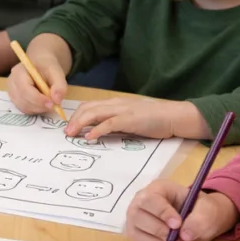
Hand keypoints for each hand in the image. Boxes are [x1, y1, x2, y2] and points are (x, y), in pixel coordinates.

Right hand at [7, 54, 67, 115]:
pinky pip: (24, 109)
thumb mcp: (57, 72)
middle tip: (54, 105)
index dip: (38, 99)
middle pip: (22, 100)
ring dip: (38, 109)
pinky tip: (42, 104)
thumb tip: (57, 100)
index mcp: (19, 72)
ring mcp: (11, 92)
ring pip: (23, 107)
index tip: (52, 103)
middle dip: (40, 106)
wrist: (40, 66)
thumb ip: (59, 85)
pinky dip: (35, 110)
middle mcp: (12, 83)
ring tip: (49, 103)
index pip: (24, 89)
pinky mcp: (15, 100)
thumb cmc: (47, 68)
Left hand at [65, 98, 195, 140]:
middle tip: (66, 132)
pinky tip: (89, 137)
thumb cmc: (154, 119)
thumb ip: (115, 122)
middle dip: (74, 119)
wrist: (173, 116)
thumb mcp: (130, 118)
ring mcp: (122, 111)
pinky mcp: (130, 119)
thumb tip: (99, 130)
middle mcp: (116, 104)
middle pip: (88, 108)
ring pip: (94, 113)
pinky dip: (97, 130)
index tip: (69, 125)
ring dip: (80, 124)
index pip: (90, 105)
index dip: (77, 114)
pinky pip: (109, 124)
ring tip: (71, 134)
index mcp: (115, 103)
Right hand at [126, 180, 238, 240]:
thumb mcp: (207, 210)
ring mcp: (137, 220)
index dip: (162, 213)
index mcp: (157, 189)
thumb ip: (199, 220)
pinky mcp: (138, 235)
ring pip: (137, 234)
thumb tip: (184, 235)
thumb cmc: (202, 210)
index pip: (150, 199)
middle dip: (160, 232)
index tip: (178, 225)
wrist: (201, 220)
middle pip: (138, 217)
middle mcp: (141, 202)